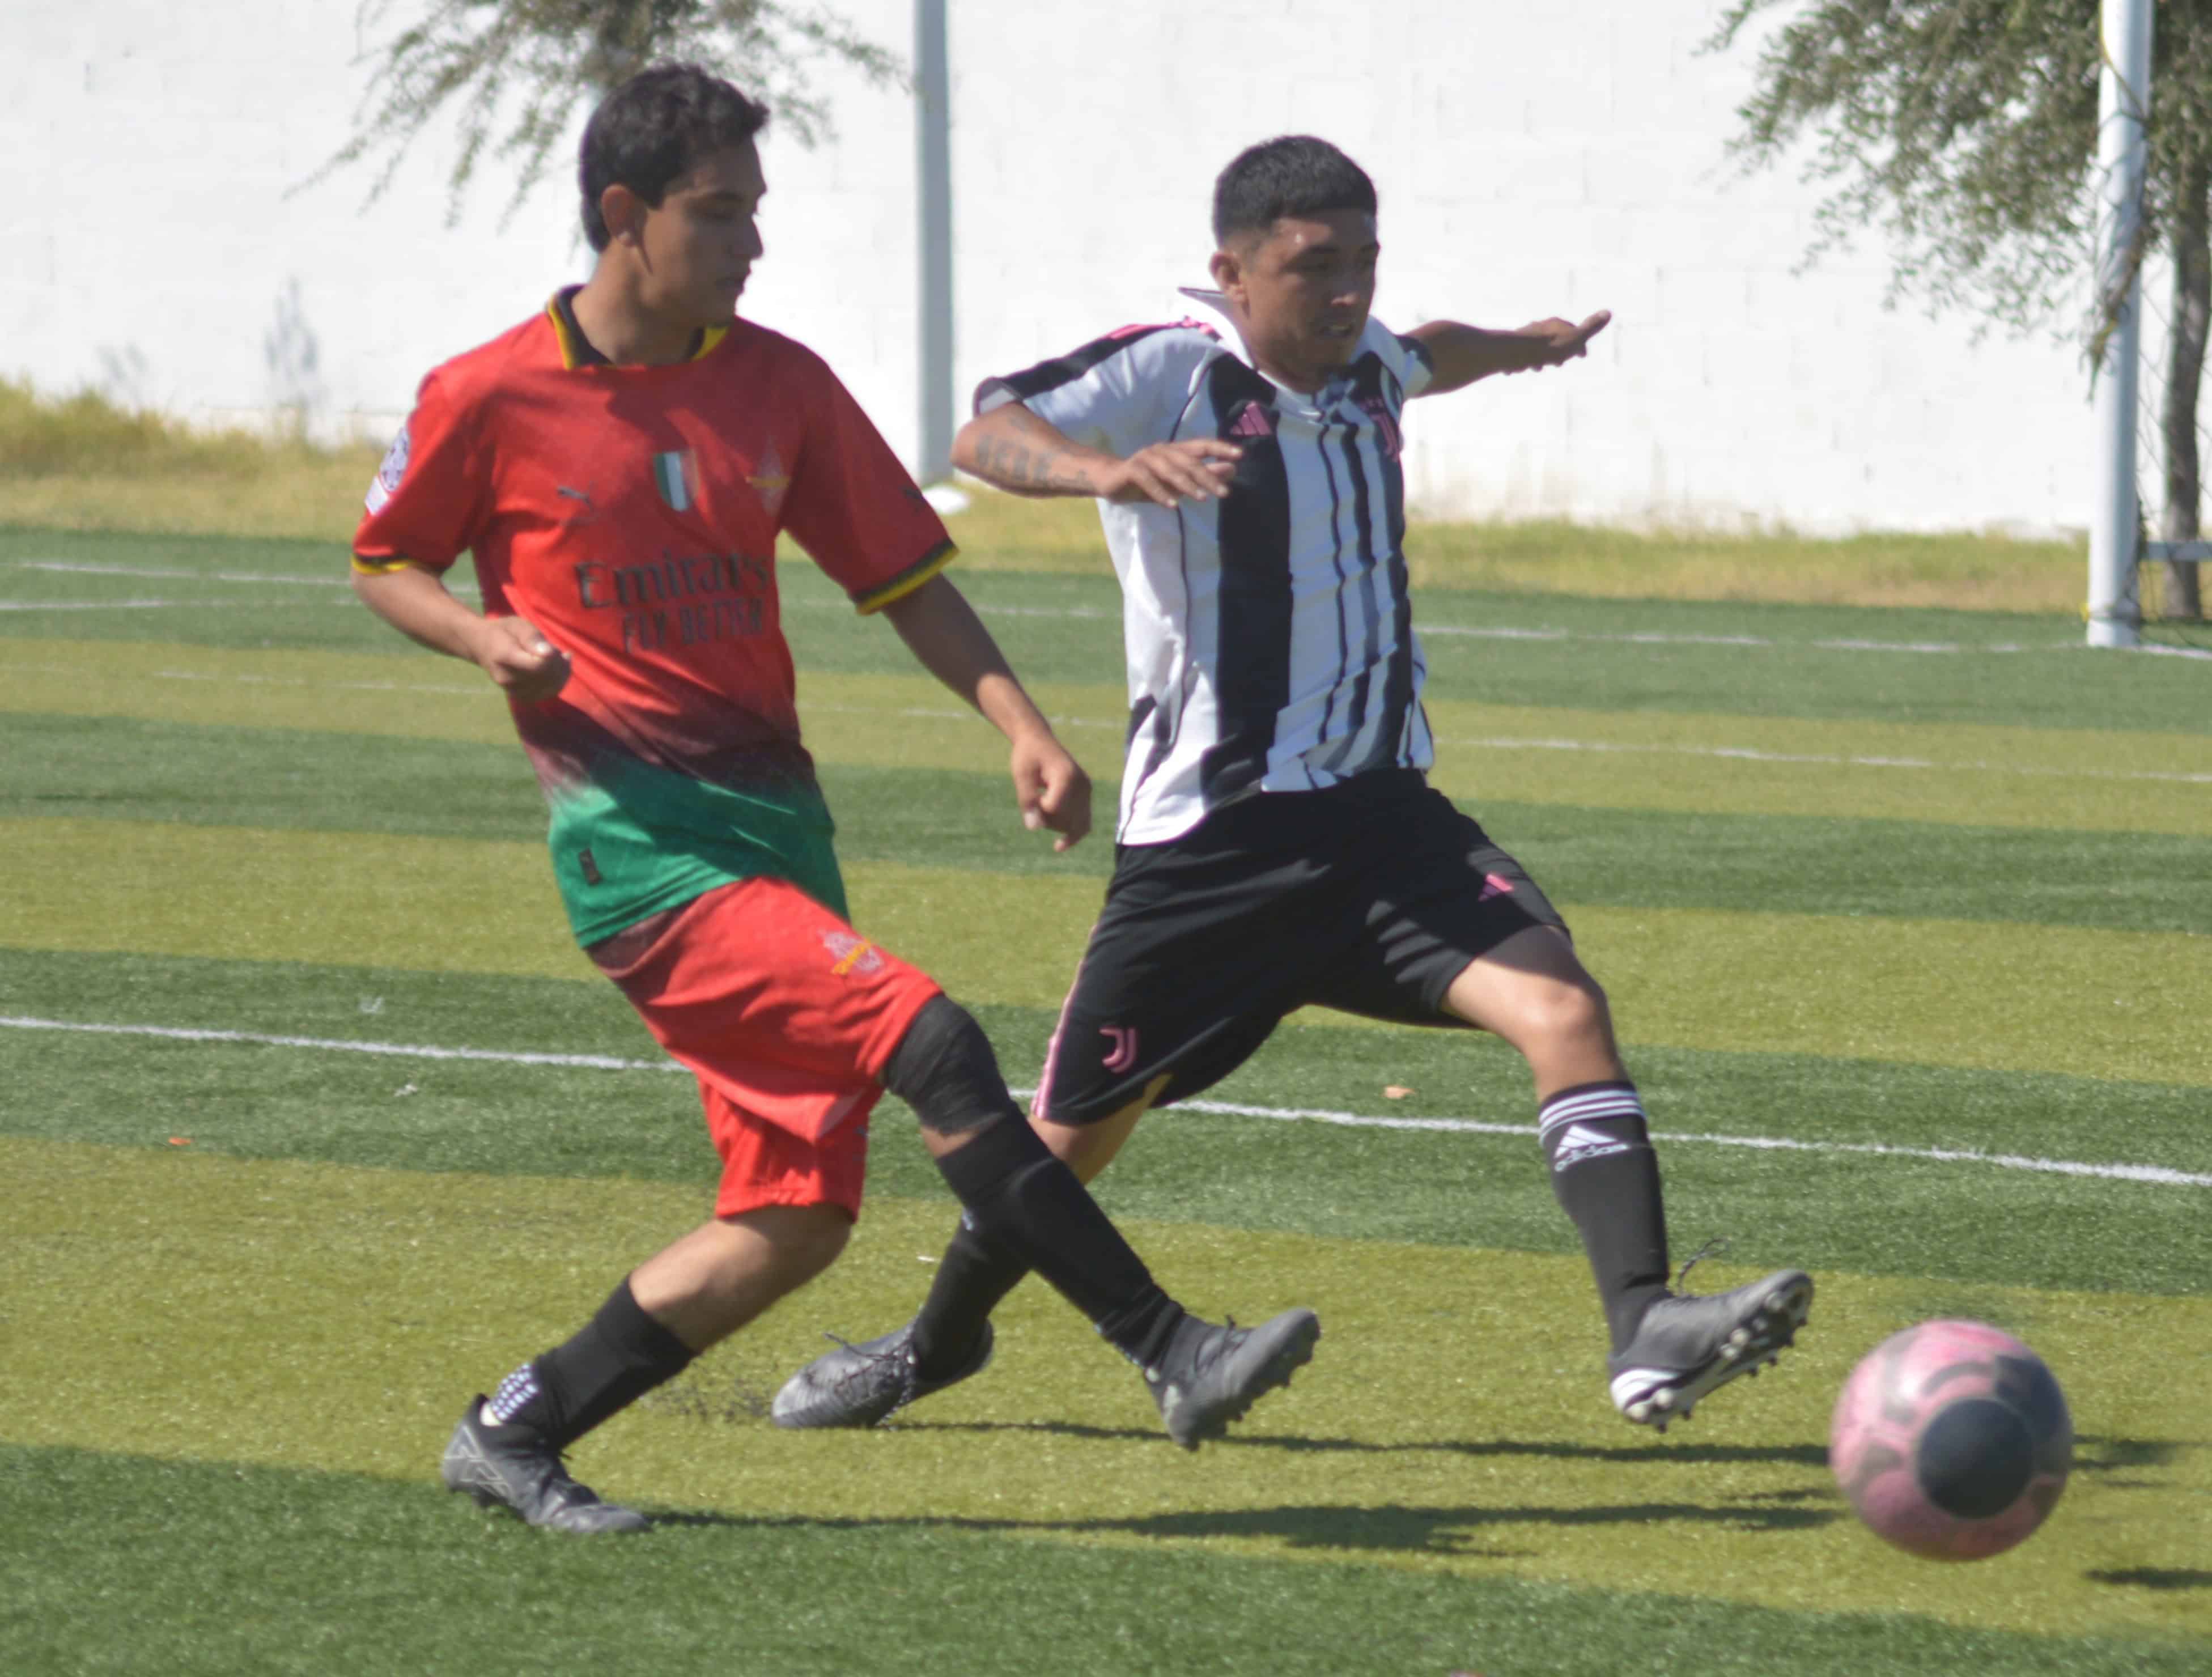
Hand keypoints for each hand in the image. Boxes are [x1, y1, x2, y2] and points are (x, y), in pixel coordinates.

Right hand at [470, 615, 569, 702]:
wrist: (482, 646)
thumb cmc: (503, 632)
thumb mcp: (517, 625)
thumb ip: (532, 637)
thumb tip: (549, 653)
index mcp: (504, 656)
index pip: (538, 665)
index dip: (553, 658)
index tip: (553, 647)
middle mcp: (506, 677)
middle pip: (546, 678)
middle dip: (559, 663)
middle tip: (555, 649)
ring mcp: (512, 690)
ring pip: (550, 687)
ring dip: (560, 672)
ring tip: (554, 658)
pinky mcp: (520, 696)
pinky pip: (547, 693)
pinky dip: (557, 681)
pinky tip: (555, 668)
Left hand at [1009, 729, 1091, 851]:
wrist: (1039, 741)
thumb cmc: (1028, 756)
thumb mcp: (1021, 774)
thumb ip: (1026, 800)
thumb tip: (1033, 828)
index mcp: (1066, 776)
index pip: (1052, 808)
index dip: (1036, 807)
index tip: (1031, 791)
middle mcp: (1082, 785)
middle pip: (1064, 819)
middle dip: (1045, 817)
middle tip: (1035, 796)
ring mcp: (1086, 791)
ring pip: (1074, 825)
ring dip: (1055, 824)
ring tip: (1043, 803)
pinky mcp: (1086, 796)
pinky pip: (1084, 823)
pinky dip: (1073, 834)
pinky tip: (1059, 846)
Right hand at [1097, 439, 1241, 506]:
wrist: (1109, 480)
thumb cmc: (1147, 482)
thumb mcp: (1177, 483)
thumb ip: (1201, 476)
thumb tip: (1231, 470)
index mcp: (1175, 450)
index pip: (1202, 445)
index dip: (1220, 448)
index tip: (1240, 455)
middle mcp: (1162, 450)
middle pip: (1189, 461)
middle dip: (1208, 476)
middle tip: (1225, 492)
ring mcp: (1146, 458)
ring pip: (1170, 469)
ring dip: (1187, 485)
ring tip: (1203, 498)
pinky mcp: (1131, 470)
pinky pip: (1148, 480)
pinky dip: (1161, 493)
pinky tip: (1173, 506)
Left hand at [1504, 309, 1610, 372]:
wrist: (1517, 352)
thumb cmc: (1549, 348)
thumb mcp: (1575, 339)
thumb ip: (1590, 328)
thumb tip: (1608, 312)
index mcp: (1557, 324)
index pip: (1573, 332)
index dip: (1579, 344)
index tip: (1582, 356)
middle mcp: (1541, 326)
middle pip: (1554, 339)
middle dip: (1559, 351)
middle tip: (1559, 363)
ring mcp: (1526, 335)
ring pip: (1538, 347)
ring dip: (1541, 357)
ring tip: (1539, 367)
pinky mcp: (1513, 345)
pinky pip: (1521, 353)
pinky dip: (1525, 360)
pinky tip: (1522, 368)